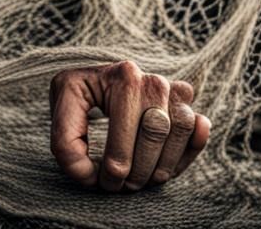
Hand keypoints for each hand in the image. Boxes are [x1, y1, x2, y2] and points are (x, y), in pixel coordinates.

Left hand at [49, 61, 210, 191]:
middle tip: (121, 184)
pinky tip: (166, 166)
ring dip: (162, 168)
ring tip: (140, 179)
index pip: (125, 132)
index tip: (102, 179)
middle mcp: (153, 80)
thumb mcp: (62, 105)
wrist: (101, 82)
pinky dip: (185, 155)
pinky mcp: (187, 107)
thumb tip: (88, 175)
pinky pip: (198, 133)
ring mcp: (174, 92)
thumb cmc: (80, 94)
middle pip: (155, 132)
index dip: (115, 166)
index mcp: (122, 76)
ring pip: (180, 132)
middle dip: (138, 171)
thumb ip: (64, 141)